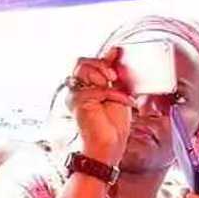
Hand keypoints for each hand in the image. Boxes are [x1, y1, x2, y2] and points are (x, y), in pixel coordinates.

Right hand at [67, 48, 135, 165]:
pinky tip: (123, 101)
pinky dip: (114, 94)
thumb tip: (114, 52)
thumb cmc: (112, 125)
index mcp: (84, 86)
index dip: (102, 57)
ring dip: (102, 74)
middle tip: (114, 77)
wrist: (109, 146)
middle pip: (80, 62)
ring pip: (82, 69)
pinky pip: (97, 88)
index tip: (116, 54)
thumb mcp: (117, 91)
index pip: (86, 62)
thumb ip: (112, 72)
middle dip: (100, 64)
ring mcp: (74, 96)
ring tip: (114, 86)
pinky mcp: (78, 102)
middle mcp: (76, 90)